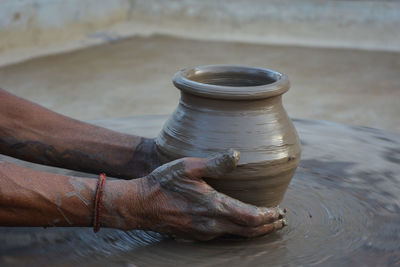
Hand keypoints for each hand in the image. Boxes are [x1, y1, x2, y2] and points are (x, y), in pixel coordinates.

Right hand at [124, 149, 286, 240]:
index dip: (269, 216)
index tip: (281, 211)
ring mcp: (204, 233)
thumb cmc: (163, 184)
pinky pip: (224, 236)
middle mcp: (212, 224)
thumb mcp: (188, 167)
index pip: (251, 217)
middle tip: (281, 220)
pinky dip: (239, 231)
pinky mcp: (196, 235)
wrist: (140, 205)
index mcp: (214, 207)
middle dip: (268, 226)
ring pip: (237, 235)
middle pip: (249, 231)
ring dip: (255, 230)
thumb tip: (237, 154)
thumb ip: (215, 163)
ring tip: (267, 223)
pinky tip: (240, 224)